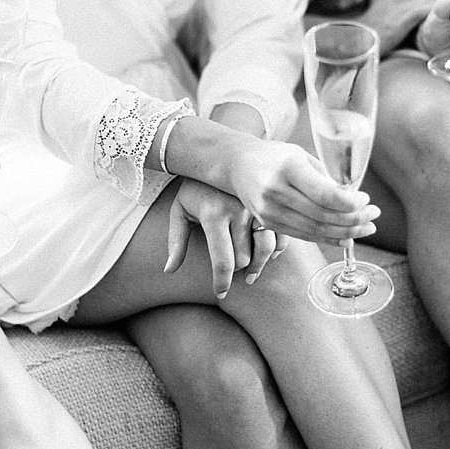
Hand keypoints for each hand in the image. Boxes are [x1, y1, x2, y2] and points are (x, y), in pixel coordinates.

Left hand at [164, 179, 285, 299]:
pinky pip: (280, 234)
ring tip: (252, 274)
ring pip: (266, 249)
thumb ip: (175, 241)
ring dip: (260, 265)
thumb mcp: (179, 210)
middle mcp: (237, 211)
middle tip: (235, 277)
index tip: (221, 293)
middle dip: (239, 272)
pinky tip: (268, 254)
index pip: (223, 261)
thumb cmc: (194, 188)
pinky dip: (276, 248)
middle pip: (245, 258)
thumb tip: (169, 270)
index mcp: (214, 215)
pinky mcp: (270, 203)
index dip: (222, 283)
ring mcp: (257, 206)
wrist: (216, 154)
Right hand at [225, 138, 378, 245]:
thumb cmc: (274, 156)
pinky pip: (304, 236)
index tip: (366, 200)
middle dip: (354, 219)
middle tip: (373, 215)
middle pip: (322, 216)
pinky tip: (346, 237)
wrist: (237, 165)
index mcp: (288, 167)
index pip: (324, 194)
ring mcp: (270, 210)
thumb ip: (324, 176)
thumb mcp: (299, 154)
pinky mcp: (269, 223)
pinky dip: (328, 238)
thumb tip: (353, 197)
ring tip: (366, 227)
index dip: (350, 203)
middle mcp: (276, 191)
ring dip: (346, 232)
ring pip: (315, 230)